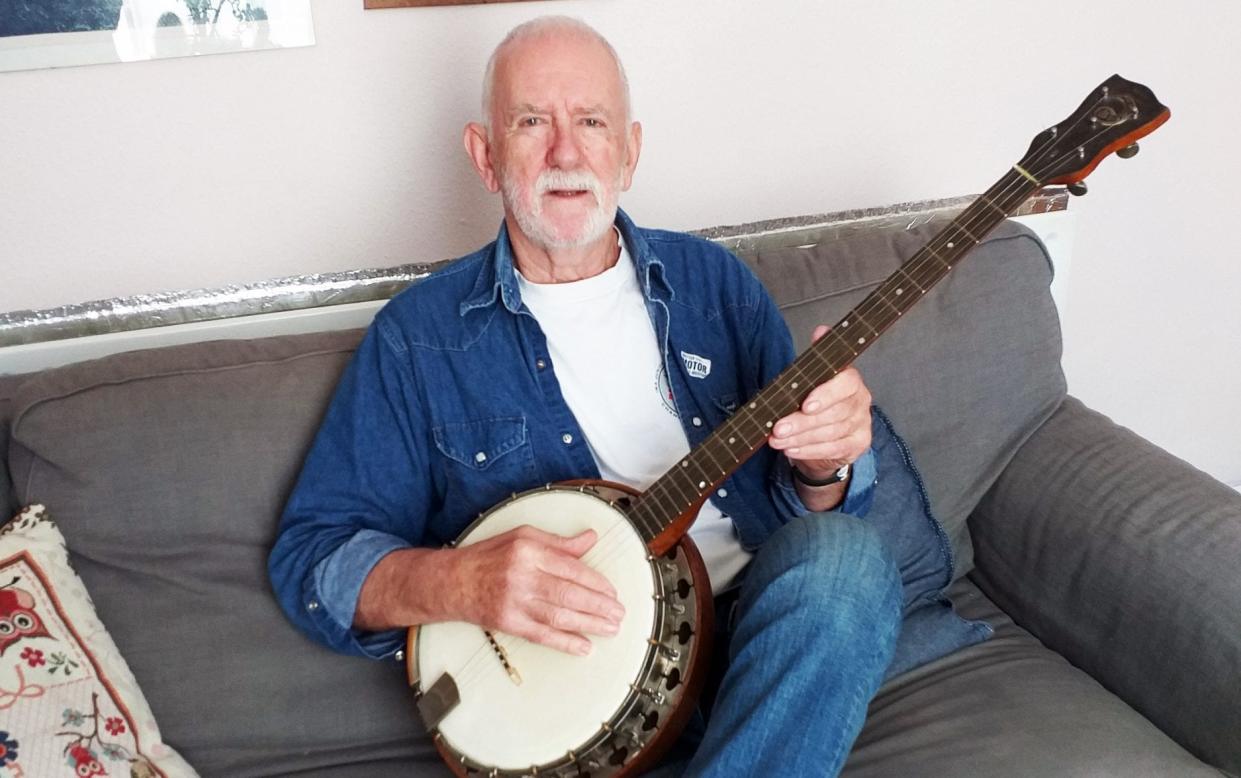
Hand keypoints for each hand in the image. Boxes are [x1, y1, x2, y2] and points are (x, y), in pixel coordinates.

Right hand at [453, 525, 624, 655]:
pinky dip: (565, 642)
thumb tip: (590, 538)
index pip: (571, 568)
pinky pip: (542, 635)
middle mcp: (522, 576)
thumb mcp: (523, 536)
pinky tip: (584, 646)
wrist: (454, 581)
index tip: (612, 591)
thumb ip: (559, 542)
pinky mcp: (509, 623)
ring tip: (610, 628)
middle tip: (619, 613)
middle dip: (599, 606)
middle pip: (569, 594)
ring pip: (559, 616)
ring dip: (589, 624)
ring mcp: (515, 602)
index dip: (596, 582)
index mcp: (529, 551)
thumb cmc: (490, 556)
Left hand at [767, 324, 872, 478]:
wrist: (832, 431)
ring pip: (831, 433)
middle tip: (778, 428)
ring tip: (777, 440)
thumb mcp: (814, 377)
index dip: (826, 394)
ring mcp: (861, 424)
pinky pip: (832, 450)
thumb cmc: (819, 400)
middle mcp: (860, 401)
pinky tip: (791, 449)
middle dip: (802, 422)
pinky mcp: (858, 445)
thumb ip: (817, 358)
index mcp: (851, 380)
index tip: (805, 405)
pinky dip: (809, 451)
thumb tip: (821, 330)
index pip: (845, 384)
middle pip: (834, 414)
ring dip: (801, 438)